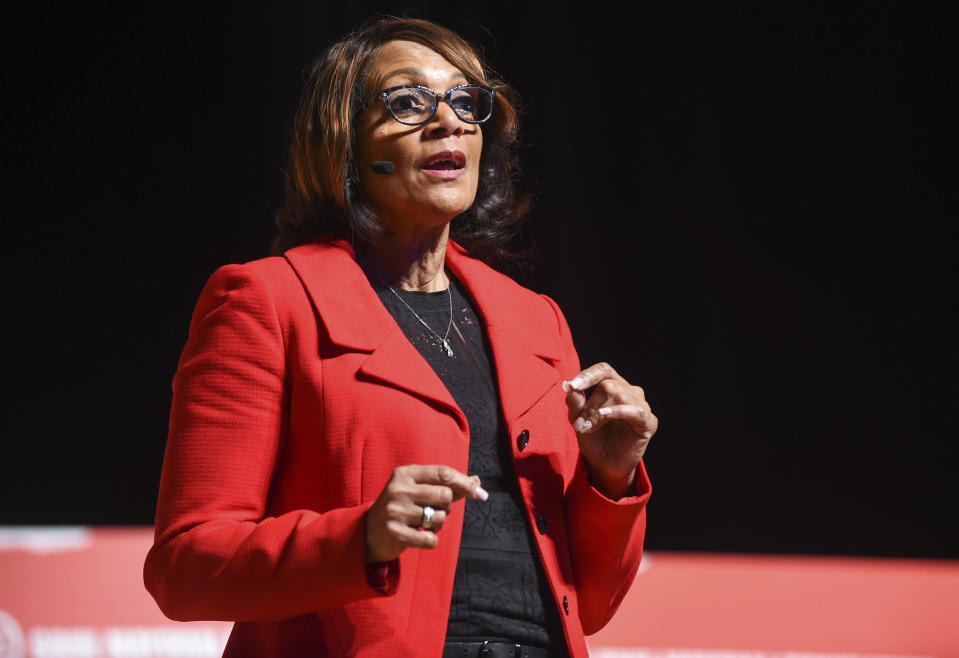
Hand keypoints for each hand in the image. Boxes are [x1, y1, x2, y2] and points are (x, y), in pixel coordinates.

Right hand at [365, 464, 487, 562]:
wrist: (368, 532)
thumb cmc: (401, 507)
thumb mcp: (419, 490)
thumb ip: (446, 485)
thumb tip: (477, 482)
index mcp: (406, 473)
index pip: (443, 473)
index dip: (465, 483)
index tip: (480, 494)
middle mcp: (399, 489)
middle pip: (445, 495)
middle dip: (447, 507)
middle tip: (434, 511)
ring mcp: (396, 510)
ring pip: (440, 517)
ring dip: (438, 524)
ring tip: (423, 524)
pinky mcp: (395, 532)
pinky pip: (431, 539)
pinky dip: (431, 541)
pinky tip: (419, 536)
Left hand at [564, 362, 657, 498]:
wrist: (605, 465)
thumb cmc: (594, 438)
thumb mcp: (578, 419)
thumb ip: (574, 402)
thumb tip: (567, 384)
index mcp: (613, 386)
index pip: (603, 370)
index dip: (589, 374)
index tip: (574, 385)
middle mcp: (629, 392)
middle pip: (609, 385)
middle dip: (590, 405)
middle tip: (579, 423)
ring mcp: (641, 405)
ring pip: (620, 395)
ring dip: (599, 412)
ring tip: (588, 427)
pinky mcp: (649, 421)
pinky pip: (636, 410)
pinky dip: (618, 411)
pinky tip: (605, 415)